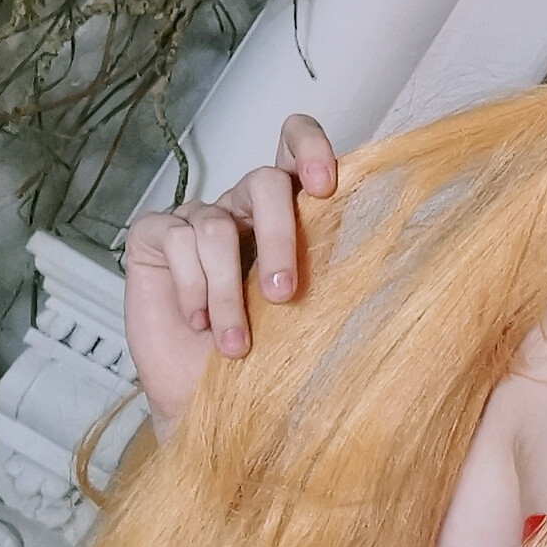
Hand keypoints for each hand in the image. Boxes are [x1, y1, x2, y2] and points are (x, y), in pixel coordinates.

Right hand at [122, 114, 337, 438]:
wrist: (212, 402)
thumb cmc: (270, 358)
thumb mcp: (314, 314)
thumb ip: (336, 272)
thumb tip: (391, 254)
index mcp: (292, 212)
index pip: (296, 144)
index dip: (309, 148)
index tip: (326, 185)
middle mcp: (245, 206)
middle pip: (264, 182)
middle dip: (279, 239)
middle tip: (284, 295)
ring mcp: (198, 217)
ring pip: (217, 226)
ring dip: (229, 293)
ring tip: (238, 344)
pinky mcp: (155, 235)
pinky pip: (177, 240)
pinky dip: (194, 289)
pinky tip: (200, 324)